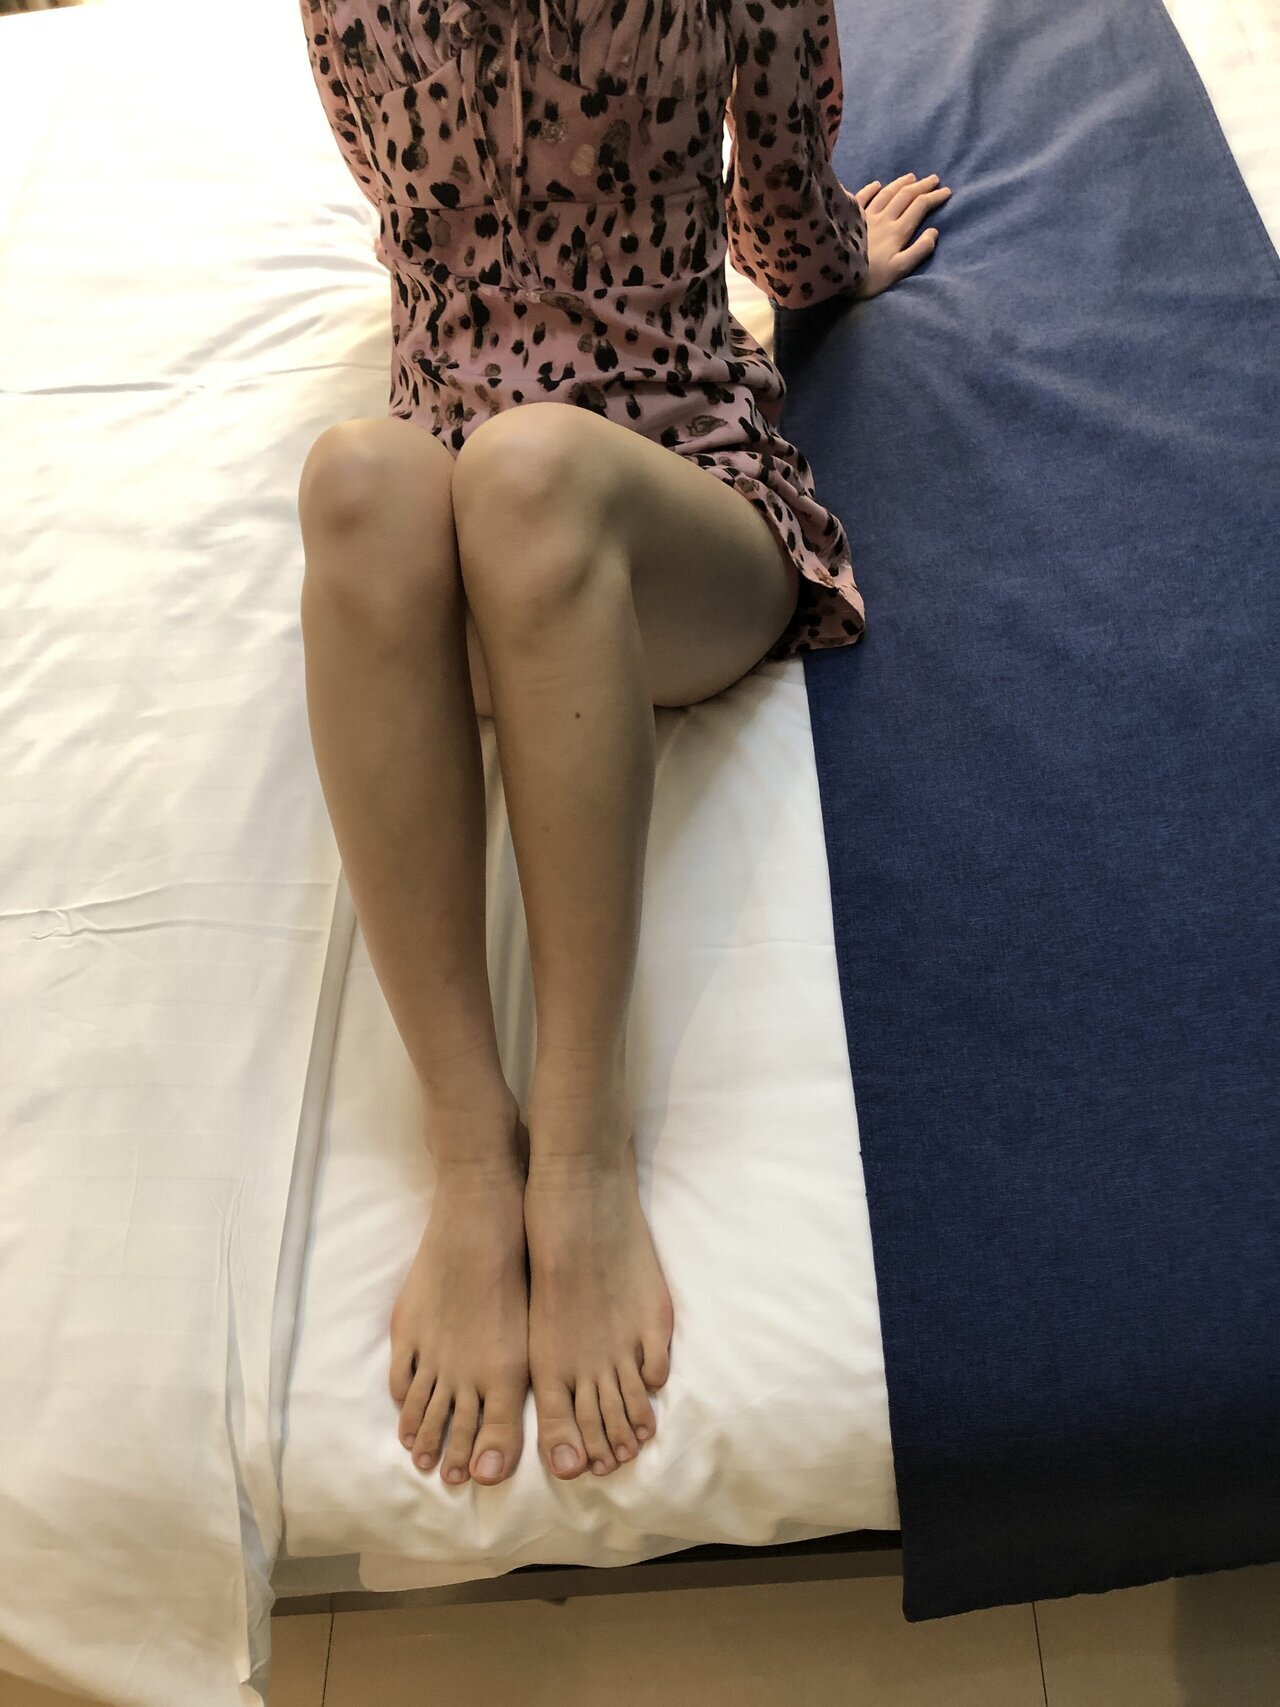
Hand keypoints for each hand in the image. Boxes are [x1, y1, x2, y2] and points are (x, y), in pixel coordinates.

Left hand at [845, 172, 951, 299]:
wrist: (836, 276)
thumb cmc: (870, 279)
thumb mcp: (899, 270)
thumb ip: (918, 251)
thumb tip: (934, 232)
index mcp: (897, 231)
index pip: (920, 207)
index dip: (935, 197)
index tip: (947, 191)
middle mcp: (883, 218)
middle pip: (906, 196)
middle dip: (922, 186)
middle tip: (934, 179)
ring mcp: (866, 216)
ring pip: (886, 193)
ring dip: (901, 183)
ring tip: (912, 177)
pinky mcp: (849, 218)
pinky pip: (862, 198)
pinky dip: (871, 189)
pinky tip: (877, 184)